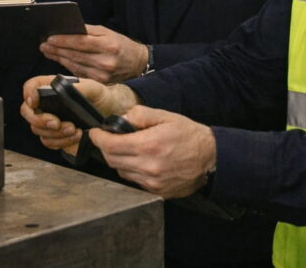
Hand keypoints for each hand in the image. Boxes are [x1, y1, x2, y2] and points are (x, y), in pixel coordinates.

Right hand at [20, 76, 141, 153]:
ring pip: (38, 130)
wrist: (112, 115)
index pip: (30, 87)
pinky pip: (49, 142)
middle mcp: (47, 104)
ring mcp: (50, 121)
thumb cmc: (101, 97)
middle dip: (41, 120)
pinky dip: (62, 142)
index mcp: (52, 87)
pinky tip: (77, 136)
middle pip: (28, 112)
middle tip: (58, 123)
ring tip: (75, 130)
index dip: (29, 94)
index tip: (35, 102)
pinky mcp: (56, 137)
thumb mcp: (94, 88)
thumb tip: (62, 90)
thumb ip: (78, 88)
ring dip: (55, 133)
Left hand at [40, 24, 148, 82]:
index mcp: (108, 45)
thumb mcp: (108, 33)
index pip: (81, 43)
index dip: (64, 41)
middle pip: (75, 55)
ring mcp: (102, 75)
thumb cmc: (121, 45)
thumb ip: (89, 31)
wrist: (138, 63)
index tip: (50, 38)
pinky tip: (60, 60)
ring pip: (75, 65)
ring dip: (59, 58)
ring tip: (48, 51)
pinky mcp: (100, 83)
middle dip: (57, 49)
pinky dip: (68, 66)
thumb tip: (68, 29)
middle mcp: (106, 62)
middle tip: (44, 44)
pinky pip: (79, 73)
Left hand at [89, 106, 215, 198]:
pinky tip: (139, 161)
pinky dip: (130, 170)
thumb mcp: (165, 116)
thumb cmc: (188, 134)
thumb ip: (140, 114)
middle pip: (111, 159)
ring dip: (117, 159)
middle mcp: (148, 166)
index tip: (95, 132)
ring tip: (127, 148)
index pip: (110, 145)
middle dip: (105, 147)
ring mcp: (152, 182)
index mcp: (149, 145)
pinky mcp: (156, 191)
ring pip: (120, 171)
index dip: (98, 138)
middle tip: (108, 138)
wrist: (210, 158)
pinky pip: (133, 181)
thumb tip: (121, 119)